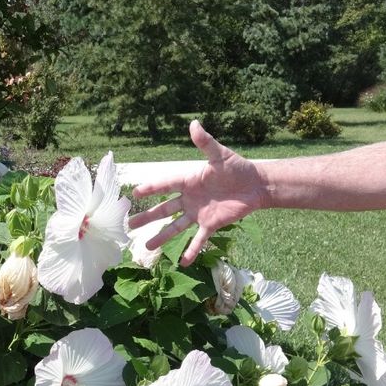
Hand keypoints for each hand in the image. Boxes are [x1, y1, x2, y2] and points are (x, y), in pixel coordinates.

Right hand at [128, 120, 267, 266]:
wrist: (256, 185)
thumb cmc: (238, 168)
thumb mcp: (221, 155)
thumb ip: (205, 143)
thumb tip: (194, 124)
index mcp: (188, 181)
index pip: (165, 185)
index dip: (151, 189)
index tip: (134, 193)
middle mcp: (189, 199)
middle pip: (163, 209)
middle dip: (146, 217)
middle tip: (129, 225)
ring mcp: (198, 213)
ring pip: (176, 227)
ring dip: (162, 237)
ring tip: (147, 247)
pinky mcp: (211, 224)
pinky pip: (199, 239)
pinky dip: (192, 250)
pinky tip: (183, 262)